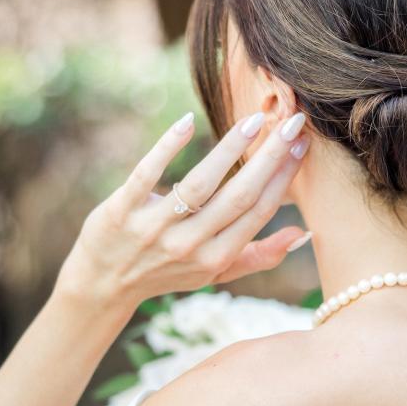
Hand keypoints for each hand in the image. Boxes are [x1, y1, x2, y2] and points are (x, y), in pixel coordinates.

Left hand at [54, 108, 312, 314]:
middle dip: (269, 159)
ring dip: (229, 150)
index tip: (302, 144)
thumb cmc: (166, 272)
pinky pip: (146, 174)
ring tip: (254, 121)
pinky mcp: (121, 211)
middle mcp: (188, 246)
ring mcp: (154, 228)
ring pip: (199, 184)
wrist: (103, 284)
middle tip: (292, 123)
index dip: (283, 178)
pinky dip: (167, 147)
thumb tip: (303, 234)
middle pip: (238, 197)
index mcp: (216, 258)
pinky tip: (187, 121)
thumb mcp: (215, 273)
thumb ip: (259, 256)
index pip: (258, 212)